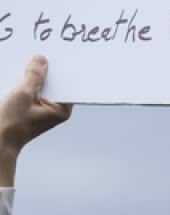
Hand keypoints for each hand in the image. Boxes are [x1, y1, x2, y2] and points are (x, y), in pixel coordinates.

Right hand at [0, 56, 72, 185]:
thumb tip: (42, 59)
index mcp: (62, 109)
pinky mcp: (31, 106)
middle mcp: (56, 108)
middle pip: (54, 83)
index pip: (67, 84)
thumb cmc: (12, 122)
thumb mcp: (23, 94)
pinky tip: (21, 67)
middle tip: (46, 49)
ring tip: (33, 55)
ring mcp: (43, 108)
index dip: (63, 68)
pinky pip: (32, 89)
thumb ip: (33, 76)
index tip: (62, 53)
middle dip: (48, 68)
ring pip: (42, 84)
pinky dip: (27, 80)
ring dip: (36, 73)